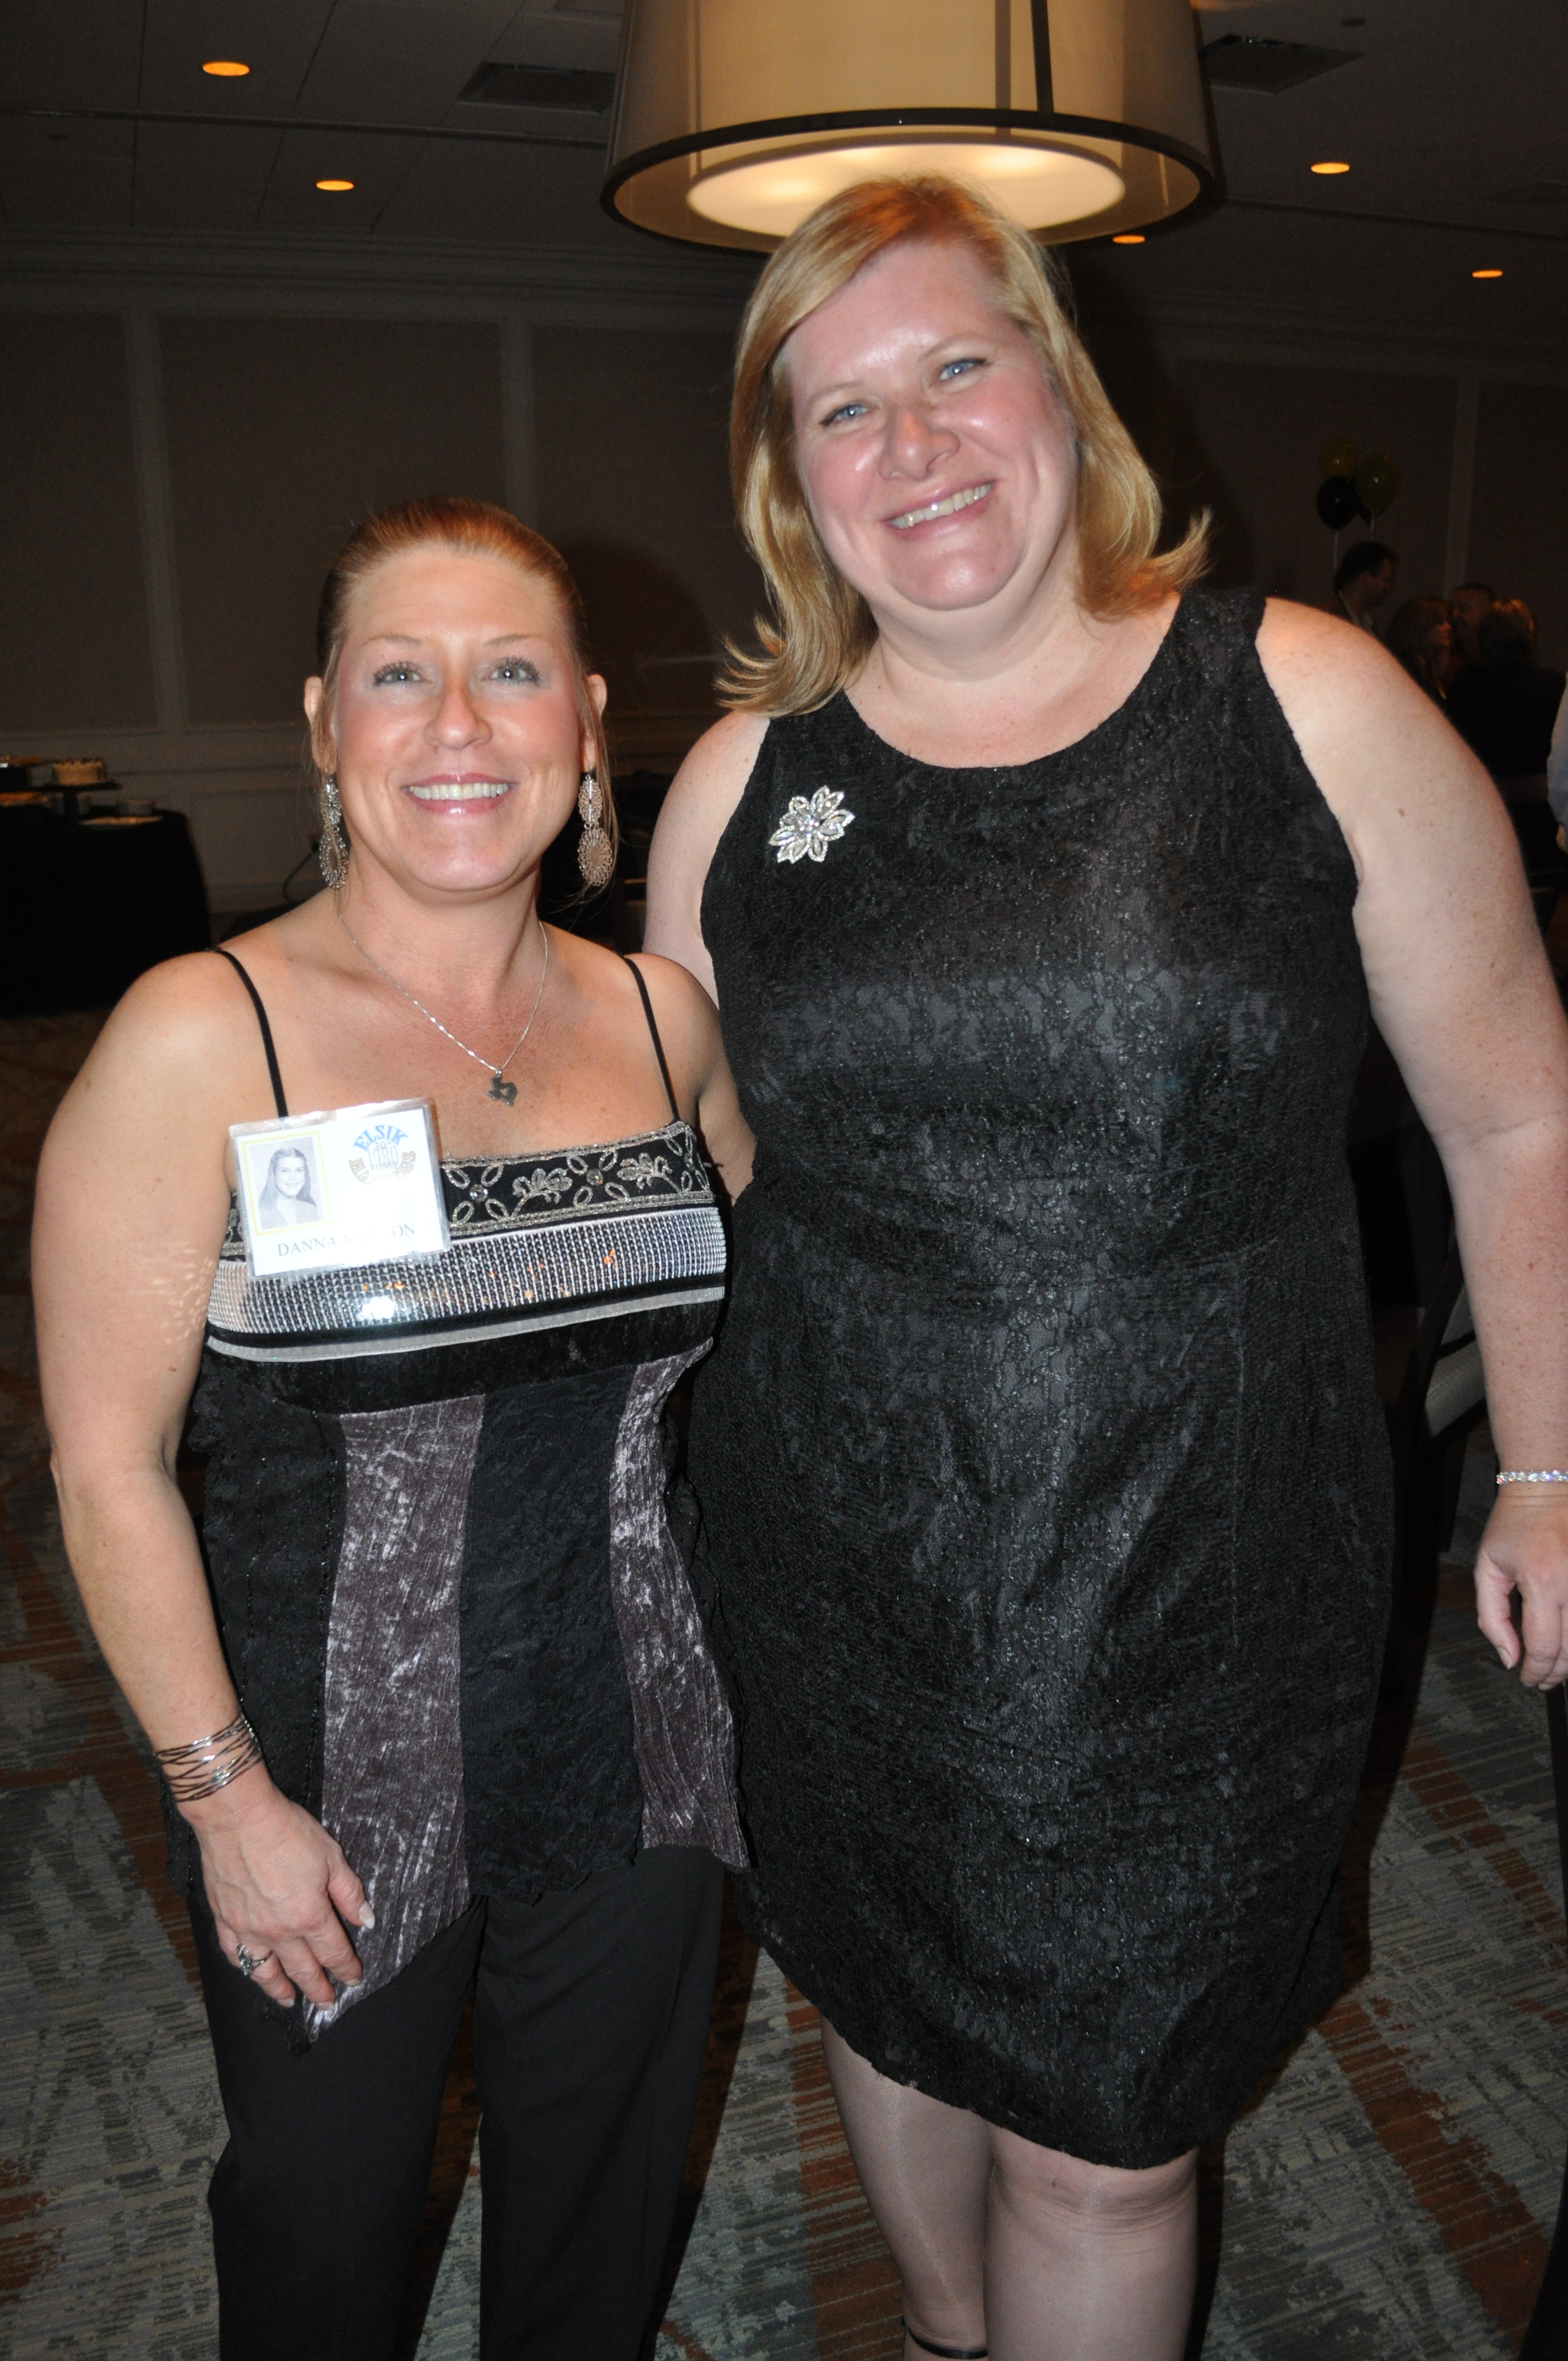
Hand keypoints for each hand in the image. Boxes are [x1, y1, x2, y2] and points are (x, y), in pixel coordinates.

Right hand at [185, 1768, 373, 2007]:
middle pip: (302, 1969)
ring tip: (290, 2001)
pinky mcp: (224, 1920)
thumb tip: (366, 1920)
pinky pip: (234, 1954)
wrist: (237, 1817)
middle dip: (318, 1989)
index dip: (346, 1967)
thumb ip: (349, 1893)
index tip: (353, 1977)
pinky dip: (245, 1967)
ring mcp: (248, 1929)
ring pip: (266, 1972)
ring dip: (280, 1990)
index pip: (333, 1951)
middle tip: (326, 2003)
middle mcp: (279, 1931)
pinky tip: (252, 1971)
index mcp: (309, 1915)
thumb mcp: (331, 1856)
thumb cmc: (286, 1831)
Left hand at [1474, 1489, 1567, 1687]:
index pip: (1544, 1646)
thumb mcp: (1488, 1567)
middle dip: (1556, 1674)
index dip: (1535, 1671)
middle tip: (1543, 1680)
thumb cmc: (1515, 1524)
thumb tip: (1509, 1656)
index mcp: (1543, 1582)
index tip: (1527, 1678)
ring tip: (1559, 1669)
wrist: (1548, 1489)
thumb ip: (1493, 1616)